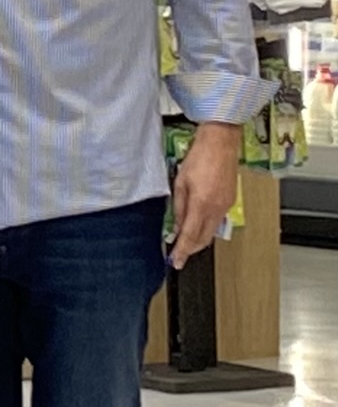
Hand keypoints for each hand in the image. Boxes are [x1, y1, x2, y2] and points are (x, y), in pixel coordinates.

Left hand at [170, 121, 239, 268]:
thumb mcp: (180, 183)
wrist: (220, 145)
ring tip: (185, 241)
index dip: (182, 251)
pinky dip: (206, 228)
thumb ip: (179, 208)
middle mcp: (217, 208)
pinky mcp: (230, 201)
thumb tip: (177, 226)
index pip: (190, 236)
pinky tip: (197, 225)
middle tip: (178, 254)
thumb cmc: (199, 158)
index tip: (176, 261)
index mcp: (202, 204)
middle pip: (204, 239)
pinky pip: (217, 221)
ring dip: (199, 239)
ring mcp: (226, 206)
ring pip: (212, 231)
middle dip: (191, 249)